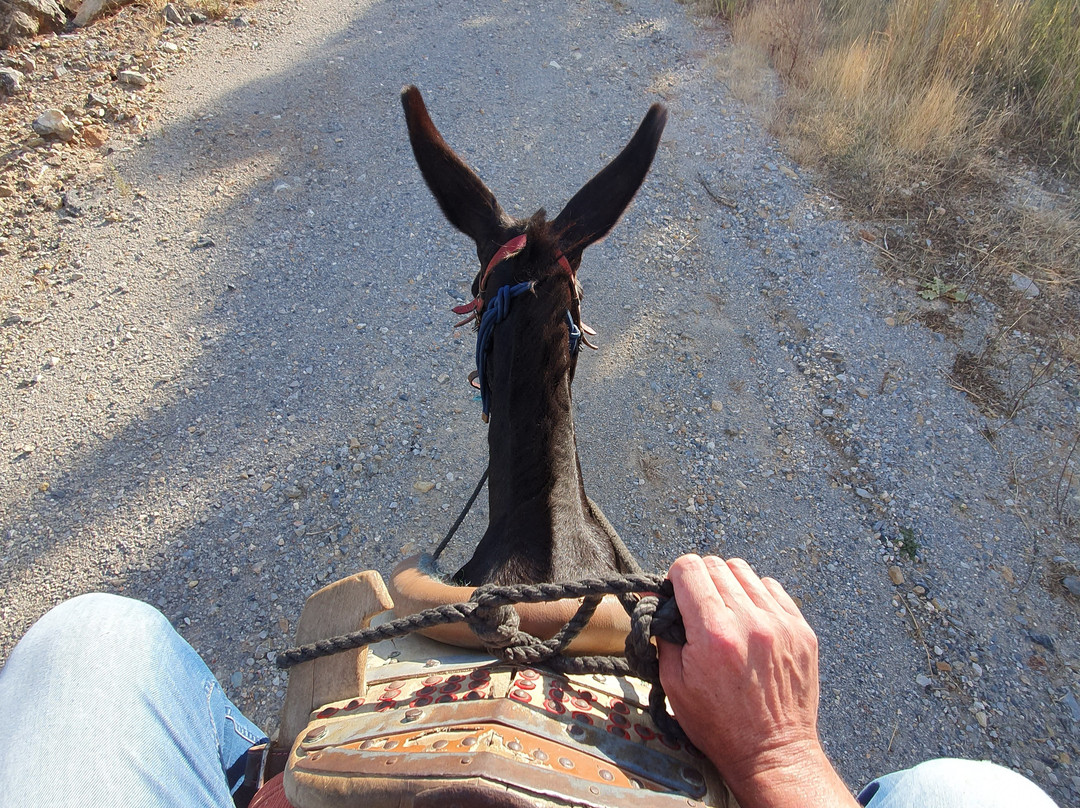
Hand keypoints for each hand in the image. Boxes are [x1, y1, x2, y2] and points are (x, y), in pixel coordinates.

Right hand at [657, 554, 857, 807]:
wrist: (773, 753)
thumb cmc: (719, 725)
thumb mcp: (674, 684)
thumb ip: (663, 635)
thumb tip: (657, 602)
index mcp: (713, 633)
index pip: (689, 568)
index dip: (676, 577)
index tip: (676, 594)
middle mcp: (749, 621)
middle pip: (716, 564)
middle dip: (699, 580)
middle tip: (697, 605)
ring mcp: (780, 623)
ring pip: (745, 571)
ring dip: (728, 584)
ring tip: (725, 612)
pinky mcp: (802, 630)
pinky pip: (773, 589)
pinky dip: (756, 596)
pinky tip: (750, 621)